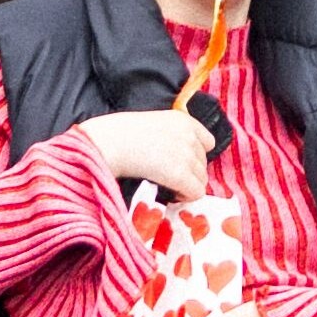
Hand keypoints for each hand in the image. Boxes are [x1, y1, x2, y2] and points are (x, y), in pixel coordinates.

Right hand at [76, 110, 213, 199]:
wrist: (108, 143)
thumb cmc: (119, 135)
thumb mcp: (153, 125)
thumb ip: (171, 137)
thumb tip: (178, 160)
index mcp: (183, 120)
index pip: (208, 142)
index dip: (195, 156)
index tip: (179, 163)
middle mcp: (189, 136)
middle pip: (204, 164)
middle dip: (189, 173)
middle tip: (168, 178)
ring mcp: (187, 155)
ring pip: (202, 180)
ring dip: (186, 186)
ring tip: (166, 186)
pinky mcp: (180, 174)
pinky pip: (197, 192)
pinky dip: (185, 197)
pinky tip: (169, 193)